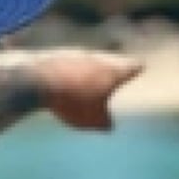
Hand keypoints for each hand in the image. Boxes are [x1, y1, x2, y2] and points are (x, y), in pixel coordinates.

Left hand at [27, 50, 143, 131]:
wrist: (38, 82)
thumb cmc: (72, 101)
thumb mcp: (92, 120)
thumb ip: (105, 122)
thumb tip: (109, 125)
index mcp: (114, 71)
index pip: (134, 66)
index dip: (137, 69)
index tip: (141, 69)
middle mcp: (99, 57)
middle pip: (112, 61)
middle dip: (114, 70)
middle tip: (115, 78)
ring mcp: (78, 53)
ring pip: (91, 61)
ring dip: (91, 70)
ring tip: (87, 85)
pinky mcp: (58, 55)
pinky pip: (71, 64)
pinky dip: (72, 72)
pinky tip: (65, 83)